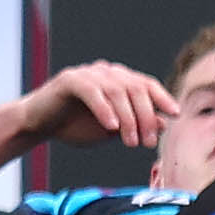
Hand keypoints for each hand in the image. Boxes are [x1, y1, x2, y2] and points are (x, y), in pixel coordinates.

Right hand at [12, 62, 178, 148]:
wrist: (39, 124)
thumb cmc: (75, 125)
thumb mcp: (111, 130)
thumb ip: (135, 124)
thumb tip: (163, 123)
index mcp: (118, 80)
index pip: (146, 84)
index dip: (162, 97)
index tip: (175, 113)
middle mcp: (105, 72)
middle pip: (135, 87)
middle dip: (146, 116)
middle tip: (147, 142)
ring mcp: (87, 73)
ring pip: (117, 90)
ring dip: (128, 118)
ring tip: (130, 141)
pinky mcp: (70, 79)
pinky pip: (93, 91)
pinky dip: (105, 109)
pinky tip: (111, 127)